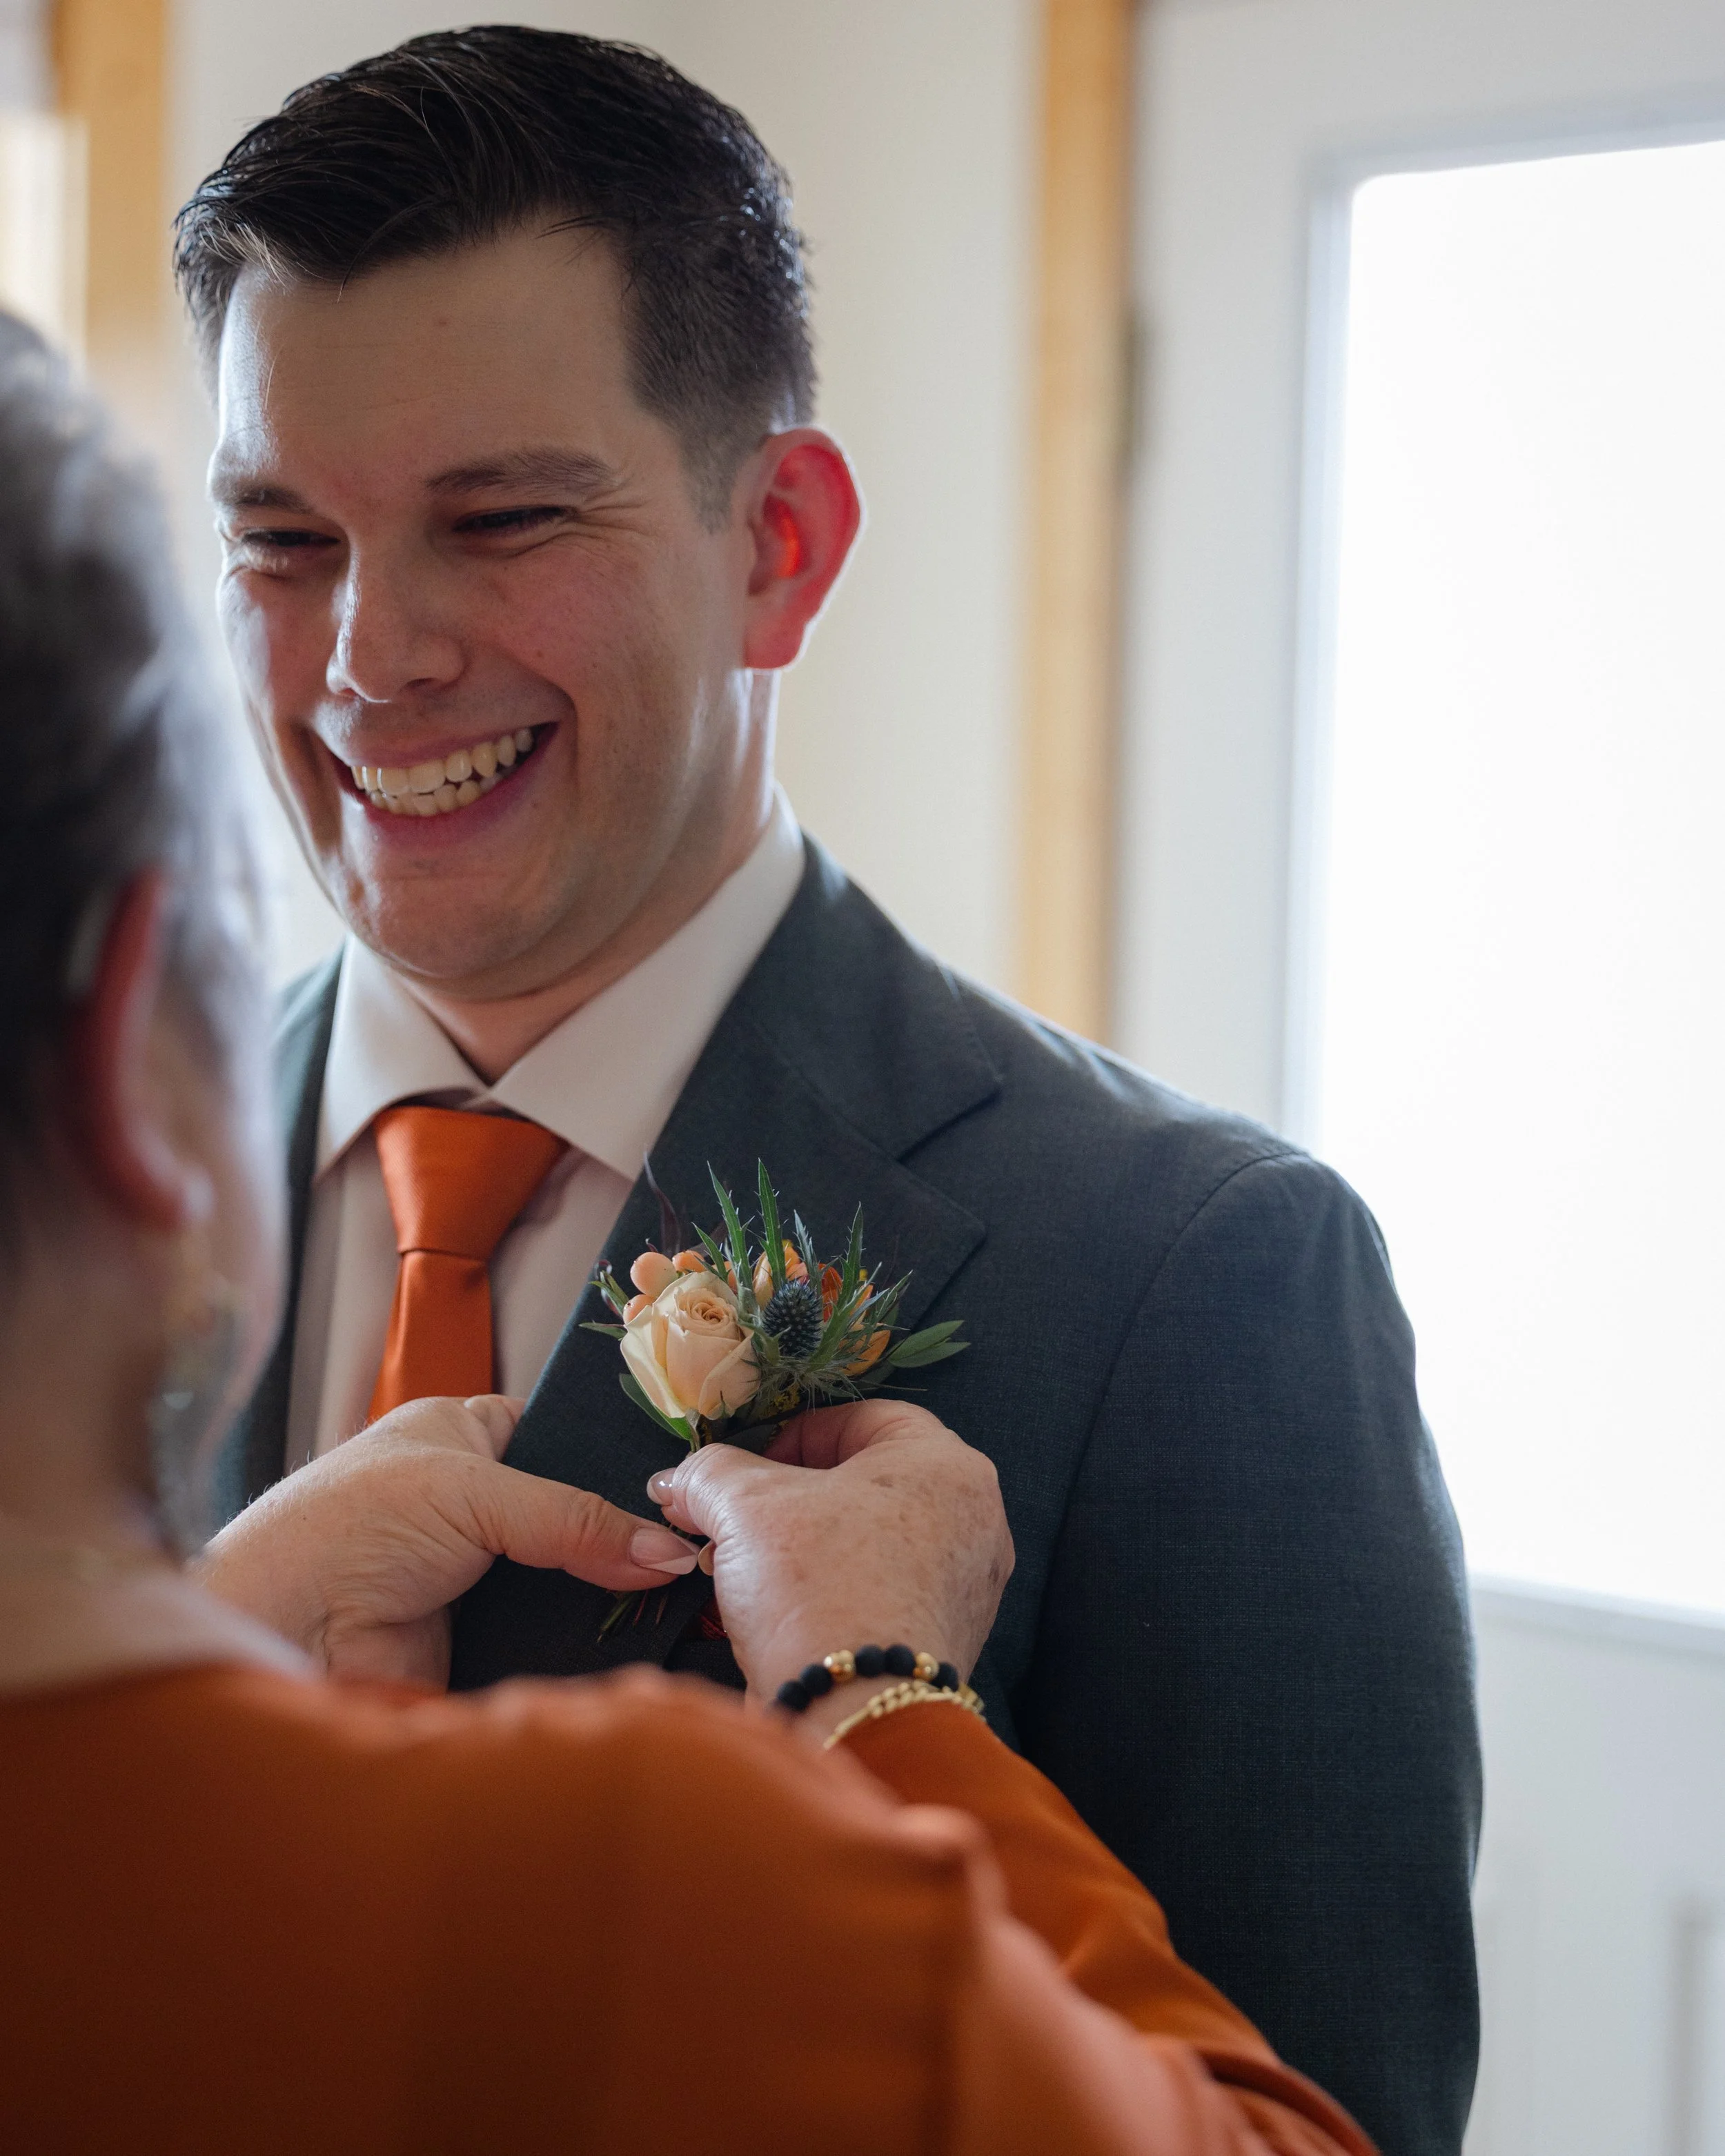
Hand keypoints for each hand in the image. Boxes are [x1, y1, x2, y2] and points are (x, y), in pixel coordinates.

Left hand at [194, 1395, 698, 1686]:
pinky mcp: (477, 1640)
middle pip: (570, 1512)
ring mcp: (475, 1573)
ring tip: (685, 1595)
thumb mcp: (475, 1494)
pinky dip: (580, 1641)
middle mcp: (469, 1500)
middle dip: (619, 1532)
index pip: (555, 1432)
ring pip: (565, 1578)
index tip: (678, 1480)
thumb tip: (670, 1553)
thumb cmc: (354, 1524)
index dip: (609, 1455)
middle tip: (697, 1544)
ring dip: (606, 1591)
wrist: (286, 1628)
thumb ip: (576, 1521)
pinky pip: (547, 1636)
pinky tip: (639, 1640)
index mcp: (459, 1433)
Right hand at [649, 1399, 1012, 1734]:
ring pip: (871, 1542)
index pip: (865, 1418)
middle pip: (867, 1483)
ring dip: (802, 1547)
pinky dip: (829, 1593)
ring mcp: (964, 1586)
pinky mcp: (944, 1641)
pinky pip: (880, 1594)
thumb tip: (680, 1479)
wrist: (852, 1716)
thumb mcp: (746, 1506)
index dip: (795, 1433)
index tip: (746, 1466)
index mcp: (947, 1465)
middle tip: (734, 1516)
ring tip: (742, 1566)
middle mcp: (974, 1520)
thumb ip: (711, 1474)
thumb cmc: (816, 1586)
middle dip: (790, 1496)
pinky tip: (775, 1611)